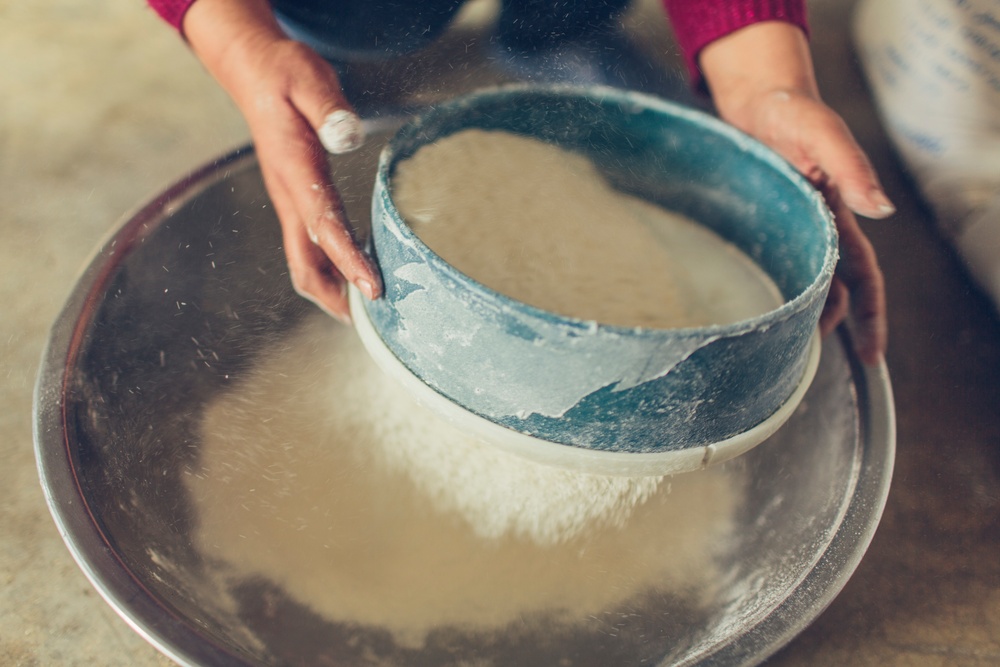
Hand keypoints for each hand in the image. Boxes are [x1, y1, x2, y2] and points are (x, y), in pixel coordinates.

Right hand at [184, 0, 381, 321]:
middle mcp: (287, 195)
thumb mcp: (307, 78)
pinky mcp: (294, 199)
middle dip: (334, 296)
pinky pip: (310, 244)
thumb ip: (327, 107)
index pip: (323, 226)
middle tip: (370, 321)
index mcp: (293, 171)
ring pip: (304, 259)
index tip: (373, 289)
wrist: (253, 72)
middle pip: (305, 261)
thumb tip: (346, 136)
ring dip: (331, 287)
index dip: (348, 261)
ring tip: (367, 310)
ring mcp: (288, 201)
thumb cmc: (284, 74)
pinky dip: (331, 266)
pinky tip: (355, 272)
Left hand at [700, 22, 891, 363]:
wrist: (758, 100)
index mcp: (841, 217)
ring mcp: (791, 227)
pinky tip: (755, 309)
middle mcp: (819, 228)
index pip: (864, 279)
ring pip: (803, 283)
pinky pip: (772, 265)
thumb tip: (881, 210)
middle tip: (810, 365)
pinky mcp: (764, 223)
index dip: (870, 318)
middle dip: (833, 329)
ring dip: (799, 314)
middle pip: (834, 291)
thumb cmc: (793, 112)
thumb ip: (851, 168)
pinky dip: (771, 290)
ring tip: (782, 348)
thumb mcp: (823, 134)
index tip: (870, 356)